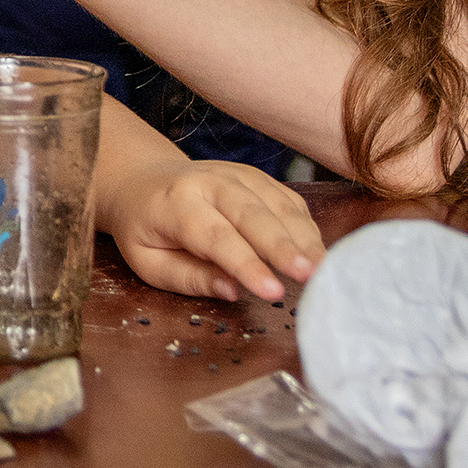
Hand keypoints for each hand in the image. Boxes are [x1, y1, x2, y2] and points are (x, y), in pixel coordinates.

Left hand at [96, 158, 323, 301]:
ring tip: (324, 270)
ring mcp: (238, 174)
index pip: (215, 235)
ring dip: (303, 237)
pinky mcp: (258, 177)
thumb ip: (188, 278)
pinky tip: (317, 253)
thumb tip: (231, 291)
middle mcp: (210, 181)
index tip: (272, 292)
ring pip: (277, 204)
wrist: (144, 179)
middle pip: (252, 213)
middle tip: (311, 276)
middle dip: (284, 246)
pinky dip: (306, 226)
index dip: (246, 264)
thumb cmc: (145, 228)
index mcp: (176, 203)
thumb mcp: (148, 262)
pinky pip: (288, 200)